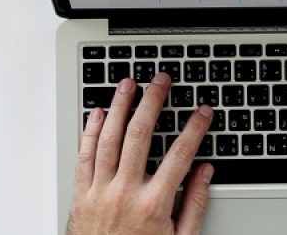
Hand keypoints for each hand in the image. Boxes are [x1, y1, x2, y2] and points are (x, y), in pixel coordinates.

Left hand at [68, 75, 214, 234]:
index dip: (195, 129)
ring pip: (109, 138)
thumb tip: (205, 172)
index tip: (202, 112)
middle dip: (153, 102)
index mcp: (153, 204)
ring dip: (120, 106)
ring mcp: (100, 192)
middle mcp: (125, 193)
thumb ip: (193, 204)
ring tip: (128, 84)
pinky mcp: (82, 195)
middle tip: (161, 81)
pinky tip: (99, 113)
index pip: (180, 154)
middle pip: (140, 135)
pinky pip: (85, 155)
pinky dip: (91, 131)